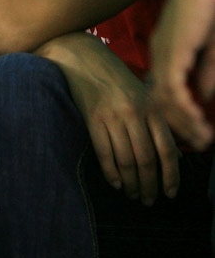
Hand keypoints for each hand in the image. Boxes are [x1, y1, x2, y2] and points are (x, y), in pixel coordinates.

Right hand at [40, 33, 179, 204]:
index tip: (170, 193)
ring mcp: (112, 115)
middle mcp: (134, 112)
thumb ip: (158, 123)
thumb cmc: (115, 78)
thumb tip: (175, 157)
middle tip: (148, 200)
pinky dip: (111, 173)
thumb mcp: (143, 94)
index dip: (171, 176)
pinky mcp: (92, 118)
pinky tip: (115, 183)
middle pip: (146, 159)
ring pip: (126, 160)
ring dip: (131, 183)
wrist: (83, 57)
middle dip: (149, 186)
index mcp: (151, 107)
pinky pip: (104, 153)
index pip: (167, 149)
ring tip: (132, 194)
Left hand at [150, 0, 214, 150]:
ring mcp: (163, 53)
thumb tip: (204, 97)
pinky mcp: (173, 52)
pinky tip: (200, 120)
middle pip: (160, 99)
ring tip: (204, 137)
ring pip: (165, 99)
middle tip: (201, 141)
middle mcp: (159, 53)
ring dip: (185, 122)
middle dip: (180, 125)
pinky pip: (174, 89)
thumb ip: (205, 71)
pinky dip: (185, 108)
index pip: (163, 89)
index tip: (196, 131)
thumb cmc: (208, 6)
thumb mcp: (209, 47)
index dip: (178, 113)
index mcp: (165, 50)